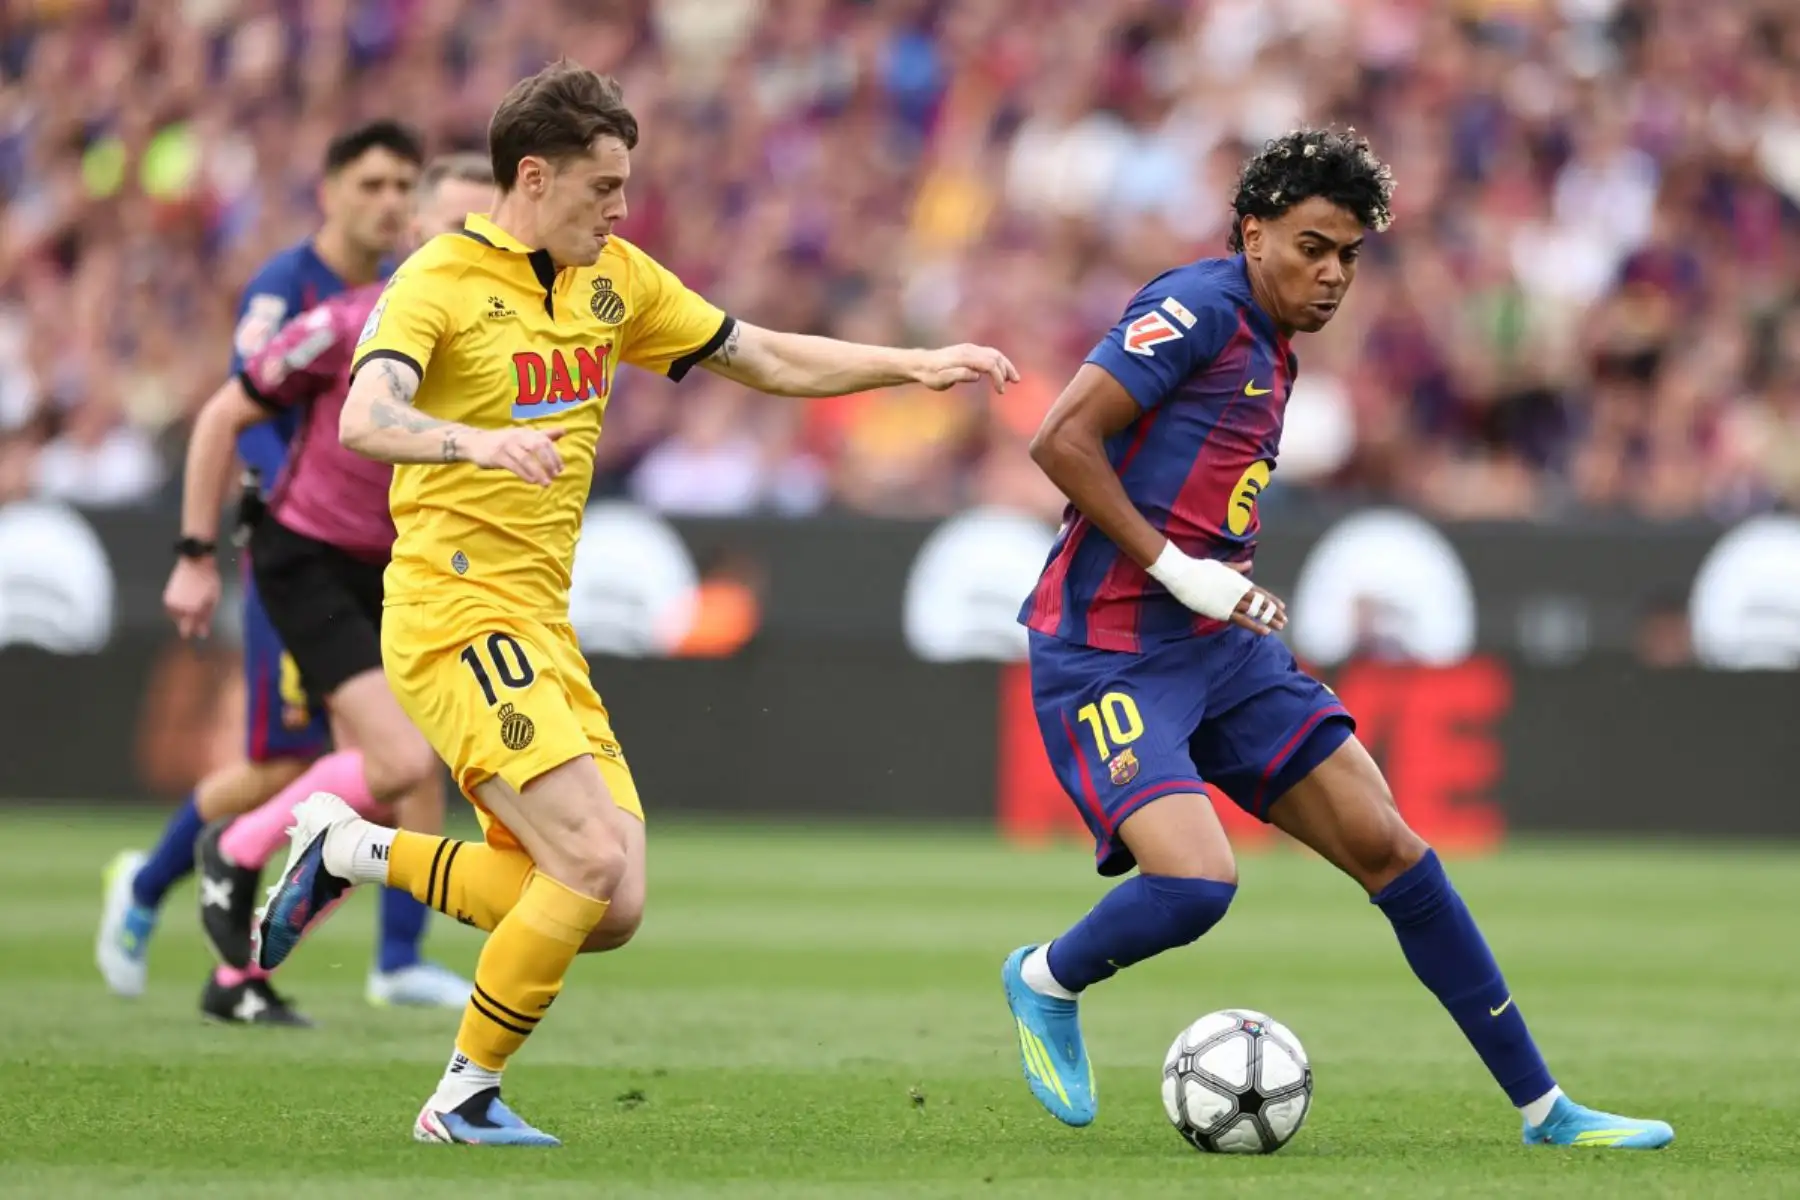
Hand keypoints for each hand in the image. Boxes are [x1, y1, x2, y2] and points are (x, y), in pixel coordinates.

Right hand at [164, 557, 221, 638]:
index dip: (199, 630)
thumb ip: (207, 617)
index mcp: (194, 608)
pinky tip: (185, 607)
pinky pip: (171, 610)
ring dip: (182, 618)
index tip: (202, 634)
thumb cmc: (209, 580)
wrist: (196, 563)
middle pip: (183, 624)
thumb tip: (203, 633)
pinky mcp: (166, 597)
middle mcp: (180, 607)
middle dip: (189, 626)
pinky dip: (177, 611)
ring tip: (192, 610)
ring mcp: (172, 602)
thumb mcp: (213, 599)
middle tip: (195, 624)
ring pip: (176, 618)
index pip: (193, 626)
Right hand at [463, 426, 566, 485]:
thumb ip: (543, 435)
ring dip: (538, 471)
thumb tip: (564, 431)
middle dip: (548, 462)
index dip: (555, 455)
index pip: (545, 441)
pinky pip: (513, 465)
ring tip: (546, 483)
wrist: (475, 442)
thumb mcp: (524, 436)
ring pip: (526, 458)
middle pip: (537, 446)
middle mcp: (517, 436)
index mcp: (526, 432)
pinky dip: (524, 474)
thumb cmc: (504, 441)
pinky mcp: (497, 456)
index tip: (561, 469)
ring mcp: (506, 445)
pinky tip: (532, 481)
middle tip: (555, 476)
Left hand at [914, 344, 1019, 392]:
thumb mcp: (941, 380)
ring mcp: (970, 348)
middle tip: (1014, 383)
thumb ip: (958, 376)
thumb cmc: (931, 375)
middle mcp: (970, 349)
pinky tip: (1001, 371)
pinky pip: (989, 353)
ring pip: (994, 353)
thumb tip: (976, 375)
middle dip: (1006, 370)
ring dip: (1005, 364)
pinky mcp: (970, 350)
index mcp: (965, 357)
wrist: (922, 364)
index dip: (998, 377)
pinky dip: (999, 362)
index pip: (989, 364)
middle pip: (995, 356)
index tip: (1000, 391)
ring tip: (1013, 378)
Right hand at [1145, 543, 1287, 634]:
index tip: (1282, 607)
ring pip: (1256, 613)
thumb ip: (1237, 568)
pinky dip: (1255, 625)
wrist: (1186, 576)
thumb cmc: (1201, 569)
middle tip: (1284, 621)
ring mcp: (1232, 602)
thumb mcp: (1222, 566)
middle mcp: (1239, 592)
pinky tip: (1265, 631)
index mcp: (1240, 581)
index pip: (1261, 593)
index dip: (1273, 601)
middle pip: (1261, 604)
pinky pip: (1243, 620)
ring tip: (1279, 627)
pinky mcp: (1223, 612)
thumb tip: (1248, 564)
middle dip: (1274, 613)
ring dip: (1269, 620)